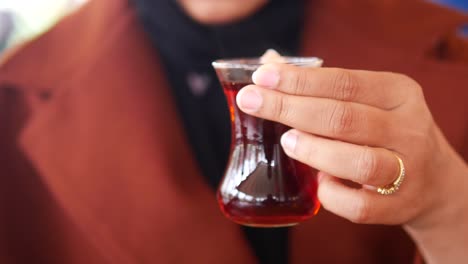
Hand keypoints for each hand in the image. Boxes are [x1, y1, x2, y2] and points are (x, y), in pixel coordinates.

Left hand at [236, 64, 467, 261]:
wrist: (433, 181)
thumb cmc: (384, 132)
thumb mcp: (366, 101)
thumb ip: (321, 86)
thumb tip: (269, 63)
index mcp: (398, 93)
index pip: (344, 82)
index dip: (299, 80)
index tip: (262, 77)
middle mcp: (408, 129)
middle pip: (344, 117)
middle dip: (291, 108)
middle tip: (252, 102)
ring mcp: (408, 171)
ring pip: (359, 162)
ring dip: (315, 150)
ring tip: (287, 141)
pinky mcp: (398, 207)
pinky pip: (359, 206)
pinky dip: (332, 195)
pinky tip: (319, 183)